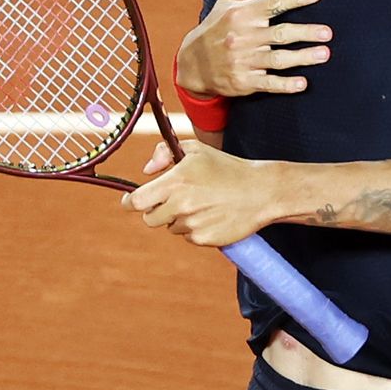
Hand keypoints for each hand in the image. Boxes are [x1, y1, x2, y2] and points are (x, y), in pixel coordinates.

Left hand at [122, 139, 276, 246]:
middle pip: (150, 218)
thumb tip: (146, 171)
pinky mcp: (203, 239)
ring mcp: (192, 224)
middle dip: (157, 210)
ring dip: (178, 219)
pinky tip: (212, 215)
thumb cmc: (227, 168)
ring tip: (203, 204)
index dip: (130, 201)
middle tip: (176, 200)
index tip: (131, 200)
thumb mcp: (196, 150)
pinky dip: (195, 229)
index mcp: (176, 182)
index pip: (137, 201)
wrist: (261, 192)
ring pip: (170, 227)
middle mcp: (181, 205)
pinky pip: (188, 237)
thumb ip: (164, 152)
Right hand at [176, 0, 331, 97]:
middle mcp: (243, 37)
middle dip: (305, 32)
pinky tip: (302, 84)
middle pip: (280, 33)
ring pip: (278, 59)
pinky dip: (285, 85)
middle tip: (327, 32)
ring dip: (302, 57)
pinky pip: (268, 83)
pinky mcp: (244, 81)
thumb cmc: (216, 28)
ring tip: (324, 54)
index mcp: (242, 15)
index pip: (273, 4)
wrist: (192, 64)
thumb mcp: (227, 3)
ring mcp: (243, 61)